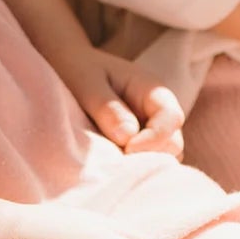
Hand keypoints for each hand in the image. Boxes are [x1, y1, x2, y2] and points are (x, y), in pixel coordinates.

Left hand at [62, 49, 185, 156]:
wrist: (66, 69)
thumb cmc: (78, 70)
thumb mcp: (86, 83)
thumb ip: (106, 108)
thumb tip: (127, 137)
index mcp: (152, 91)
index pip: (171, 118)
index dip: (154, 139)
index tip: (126, 149)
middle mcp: (158, 113)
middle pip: (173, 143)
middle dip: (149, 155)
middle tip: (116, 160)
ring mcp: (151, 131)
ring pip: (164, 157)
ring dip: (143, 165)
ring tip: (113, 164)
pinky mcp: (139, 147)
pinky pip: (148, 164)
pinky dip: (135, 169)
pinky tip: (113, 168)